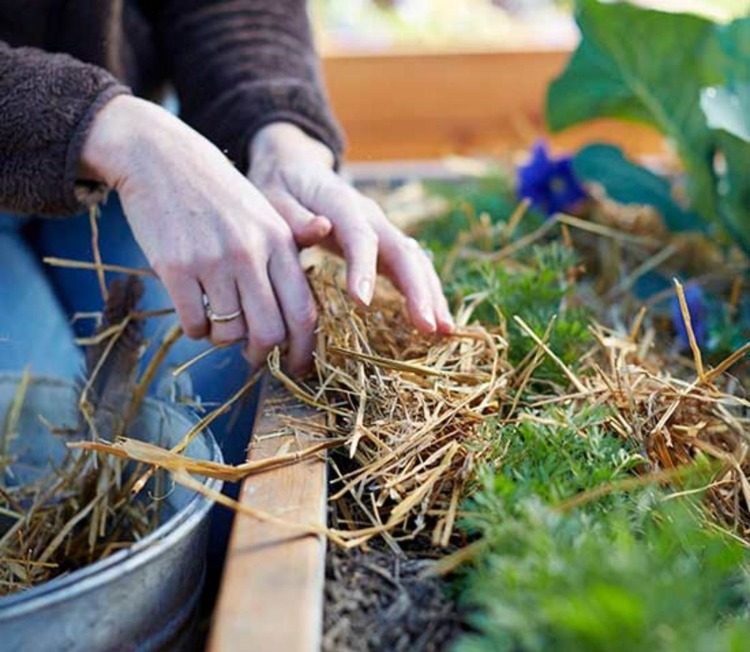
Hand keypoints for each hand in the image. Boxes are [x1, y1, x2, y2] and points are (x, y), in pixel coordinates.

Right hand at [80, 97, 316, 373]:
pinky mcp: (175, 267)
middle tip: (254, 356)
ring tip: (220, 324)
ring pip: (230, 333)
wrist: (160, 157)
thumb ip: (288, 260)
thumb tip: (309, 313)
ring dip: (226, 340)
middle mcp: (251, 253)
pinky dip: (197, 331)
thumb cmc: (219, 193)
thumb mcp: (265, 215)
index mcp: (280, 242)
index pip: (304, 312)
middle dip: (264, 355)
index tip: (299, 366)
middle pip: (270, 332)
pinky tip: (195, 315)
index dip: (305, 349)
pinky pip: (194, 324)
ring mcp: (212, 261)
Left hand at [248, 122, 453, 334]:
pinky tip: (435, 323)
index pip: (360, 235)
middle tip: (428, 327)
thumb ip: (294, 217)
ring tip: (444, 331)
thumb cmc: (279, 189)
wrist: (296, 169)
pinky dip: (426, 295)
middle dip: (417, 290)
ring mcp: (383, 230)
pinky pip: (412, 269)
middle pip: (402, 251)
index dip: (364, 267)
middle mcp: (372, 216)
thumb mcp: (273, 197)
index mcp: (341, 203)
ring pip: (416, 261)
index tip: (362, 302)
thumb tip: (321, 228)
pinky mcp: (386, 246)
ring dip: (432, 296)